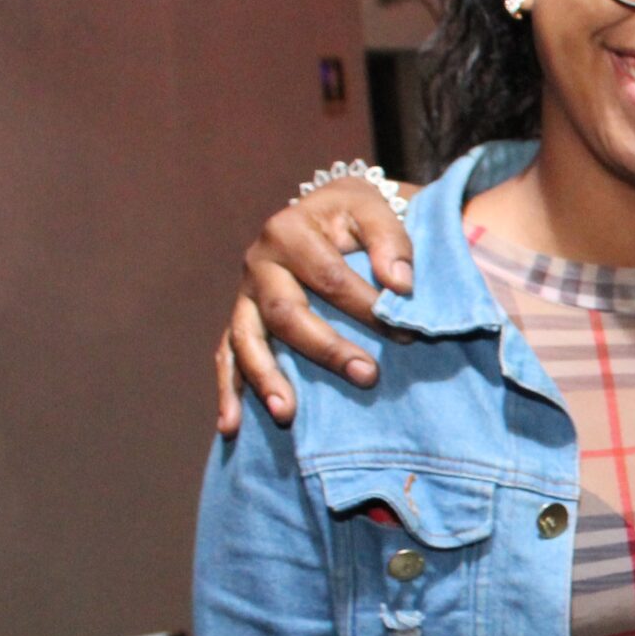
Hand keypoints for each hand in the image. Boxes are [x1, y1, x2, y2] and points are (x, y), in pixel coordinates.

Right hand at [216, 176, 419, 434]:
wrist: (330, 211)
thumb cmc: (357, 214)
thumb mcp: (376, 209)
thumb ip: (391, 241)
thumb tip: (400, 284)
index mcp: (289, 231)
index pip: (329, 277)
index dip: (367, 306)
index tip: (407, 334)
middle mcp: (258, 262)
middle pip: (285, 312)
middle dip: (326, 349)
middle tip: (368, 376)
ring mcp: (245, 294)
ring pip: (246, 339)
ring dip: (266, 379)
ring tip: (287, 414)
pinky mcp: (241, 319)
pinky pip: (227, 356)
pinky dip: (229, 390)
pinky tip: (230, 425)